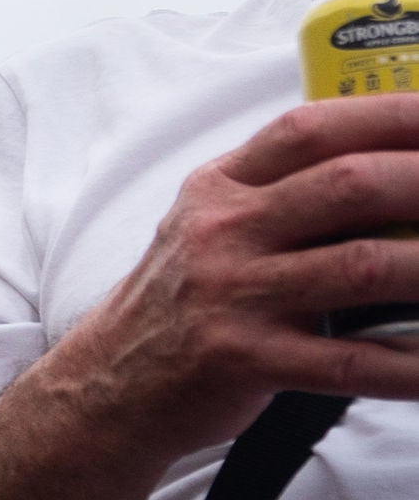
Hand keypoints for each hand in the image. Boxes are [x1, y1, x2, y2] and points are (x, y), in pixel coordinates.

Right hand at [45, 93, 418, 464]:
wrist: (111, 383)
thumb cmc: (186, 301)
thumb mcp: (212, 228)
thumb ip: (283, 195)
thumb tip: (398, 170)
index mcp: (222, 187)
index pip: (312, 130)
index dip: (394, 116)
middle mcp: (224, 231)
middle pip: (350, 185)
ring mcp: (233, 295)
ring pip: (363, 267)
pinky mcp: (244, 359)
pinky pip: (351, 362)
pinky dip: (414, 364)